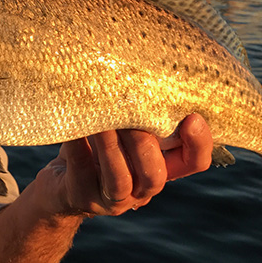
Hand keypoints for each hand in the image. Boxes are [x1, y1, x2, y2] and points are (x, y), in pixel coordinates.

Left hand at [42, 114, 212, 217]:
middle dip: (143, 143)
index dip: (199, 143)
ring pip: (119, 179)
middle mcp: (141, 190)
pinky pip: (81, 172)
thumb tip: (149, 64)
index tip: (193, 116)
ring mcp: (110, 198)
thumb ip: (143, 111)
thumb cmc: (100, 146)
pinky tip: (76, 129)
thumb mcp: (126, 129)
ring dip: (111, 147)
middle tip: (129, 112)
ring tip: (102, 121)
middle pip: (155, 175)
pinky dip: (79, 149)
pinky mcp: (80, 196)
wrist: (62, 182)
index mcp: (161, 168)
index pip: (194, 162)